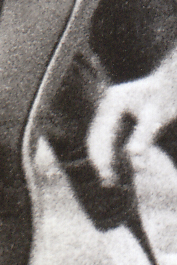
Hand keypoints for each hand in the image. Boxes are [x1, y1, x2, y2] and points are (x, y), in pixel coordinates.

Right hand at [87, 59, 176, 182]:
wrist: (173, 83)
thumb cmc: (166, 98)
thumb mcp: (156, 118)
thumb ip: (144, 136)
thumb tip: (134, 157)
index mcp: (112, 104)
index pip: (100, 134)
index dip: (102, 156)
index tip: (107, 175)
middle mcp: (107, 106)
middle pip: (96, 135)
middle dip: (100, 158)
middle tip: (108, 181)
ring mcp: (111, 109)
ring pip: (100, 136)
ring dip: (104, 156)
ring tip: (110, 177)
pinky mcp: (118, 114)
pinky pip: (110, 135)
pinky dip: (111, 150)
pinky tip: (118, 164)